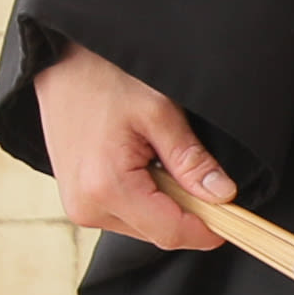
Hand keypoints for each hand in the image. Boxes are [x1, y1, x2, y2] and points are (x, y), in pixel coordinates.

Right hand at [34, 46, 230, 251]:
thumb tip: (222, 196)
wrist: (59, 61)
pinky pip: (125, 214)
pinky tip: (142, 162)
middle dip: (187, 212)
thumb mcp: (159, 112)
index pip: (171, 232)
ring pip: (144, 226)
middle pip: (158, 233)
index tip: (235, 217)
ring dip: (165, 204)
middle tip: (198, 171)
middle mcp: (87, 207)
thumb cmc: (106, 77)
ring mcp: (78, 207)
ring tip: (159, 156)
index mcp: (107, 188)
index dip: (208, 229)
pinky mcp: (77, 200)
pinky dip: (145, 197)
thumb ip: (191, 160)